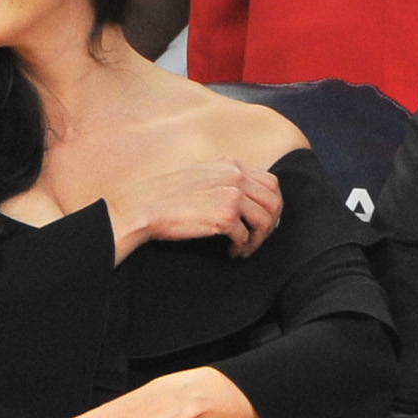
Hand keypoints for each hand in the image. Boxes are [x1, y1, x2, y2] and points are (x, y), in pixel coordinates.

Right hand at [111, 155, 284, 258]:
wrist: (143, 207)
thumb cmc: (166, 196)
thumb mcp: (200, 176)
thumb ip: (225, 181)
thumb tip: (249, 201)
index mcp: (230, 165)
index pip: (270, 182)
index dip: (272, 205)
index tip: (264, 221)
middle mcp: (234, 177)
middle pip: (274, 202)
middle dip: (270, 224)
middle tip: (258, 239)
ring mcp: (231, 195)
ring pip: (265, 221)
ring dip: (258, 240)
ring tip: (244, 249)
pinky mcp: (224, 216)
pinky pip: (246, 237)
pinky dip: (241, 248)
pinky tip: (231, 252)